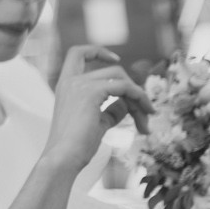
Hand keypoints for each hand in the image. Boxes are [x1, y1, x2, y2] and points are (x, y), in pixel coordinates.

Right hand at [44, 46, 149, 172]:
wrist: (64, 158)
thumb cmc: (77, 146)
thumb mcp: (97, 122)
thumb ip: (111, 109)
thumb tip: (129, 103)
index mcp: (65, 86)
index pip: (77, 53)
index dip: (98, 51)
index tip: (115, 59)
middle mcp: (70, 81)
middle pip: (112, 71)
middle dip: (133, 90)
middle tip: (145, 115)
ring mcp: (79, 85)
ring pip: (121, 78)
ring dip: (139, 99)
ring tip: (145, 123)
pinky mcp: (91, 92)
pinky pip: (125, 88)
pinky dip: (139, 100)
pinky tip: (144, 117)